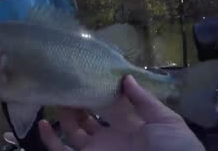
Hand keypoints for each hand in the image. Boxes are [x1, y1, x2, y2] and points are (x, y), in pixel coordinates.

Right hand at [39, 75, 204, 150]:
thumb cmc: (174, 149)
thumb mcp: (166, 121)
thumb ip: (144, 100)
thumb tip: (126, 77)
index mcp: (129, 128)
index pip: (110, 108)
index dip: (98, 94)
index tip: (88, 75)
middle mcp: (109, 139)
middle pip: (87, 119)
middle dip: (77, 102)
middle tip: (67, 82)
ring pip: (72, 132)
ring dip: (63, 116)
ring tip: (56, 95)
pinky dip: (49, 140)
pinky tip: (42, 122)